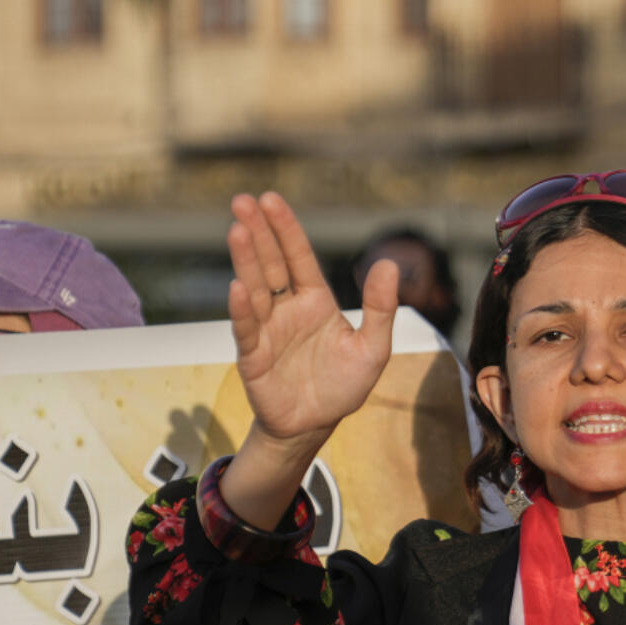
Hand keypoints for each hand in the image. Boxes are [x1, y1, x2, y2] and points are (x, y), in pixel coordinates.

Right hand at [227, 192, 398, 445]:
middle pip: (271, 264)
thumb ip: (380, 308)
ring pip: (256, 289)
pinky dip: (242, 309)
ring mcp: (267, 330)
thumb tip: (388, 264)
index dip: (285, 229)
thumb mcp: (374, 348)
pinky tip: (238, 287)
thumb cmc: (343, 385)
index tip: (271, 199)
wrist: (316, 425)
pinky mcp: (253, 356)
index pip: (298, 257)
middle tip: (242, 200)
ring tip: (237, 230)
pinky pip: (247, 329)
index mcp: (315, 301)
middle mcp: (287, 309)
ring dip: (246, 261)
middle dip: (258, 232)